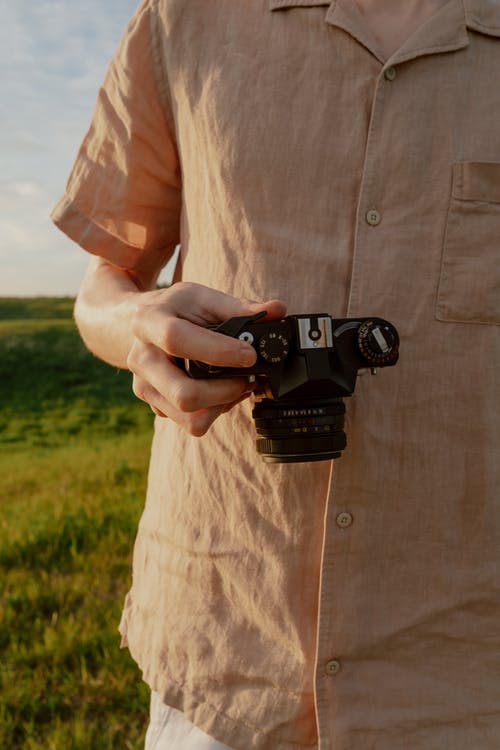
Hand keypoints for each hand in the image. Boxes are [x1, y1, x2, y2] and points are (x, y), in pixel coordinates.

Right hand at [127, 282, 286, 435]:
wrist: (137, 326)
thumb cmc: (175, 310)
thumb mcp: (202, 298)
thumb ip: (240, 306)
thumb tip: (277, 309)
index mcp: (148, 322)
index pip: (177, 339)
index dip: (217, 351)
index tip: (249, 355)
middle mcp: (141, 359)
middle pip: (183, 394)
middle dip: (226, 391)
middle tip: (248, 379)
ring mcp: (145, 387)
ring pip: (190, 417)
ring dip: (224, 405)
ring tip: (239, 385)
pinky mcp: (155, 406)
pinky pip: (191, 422)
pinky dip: (215, 410)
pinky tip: (221, 391)